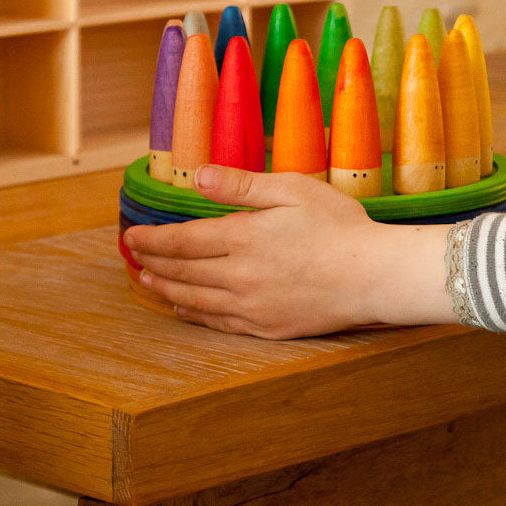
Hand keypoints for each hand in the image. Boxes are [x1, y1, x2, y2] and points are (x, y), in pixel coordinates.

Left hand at [123, 164, 455, 338]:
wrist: (373, 276)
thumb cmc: (339, 226)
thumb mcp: (292, 189)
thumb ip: (241, 186)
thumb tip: (197, 176)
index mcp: (242, 239)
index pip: (182, 241)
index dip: (152, 239)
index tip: (132, 235)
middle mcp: (238, 277)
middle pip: (182, 271)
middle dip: (152, 262)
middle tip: (132, 257)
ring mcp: (251, 307)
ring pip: (194, 300)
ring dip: (165, 289)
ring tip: (146, 281)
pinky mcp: (266, 328)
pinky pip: (218, 324)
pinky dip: (194, 315)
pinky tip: (184, 309)